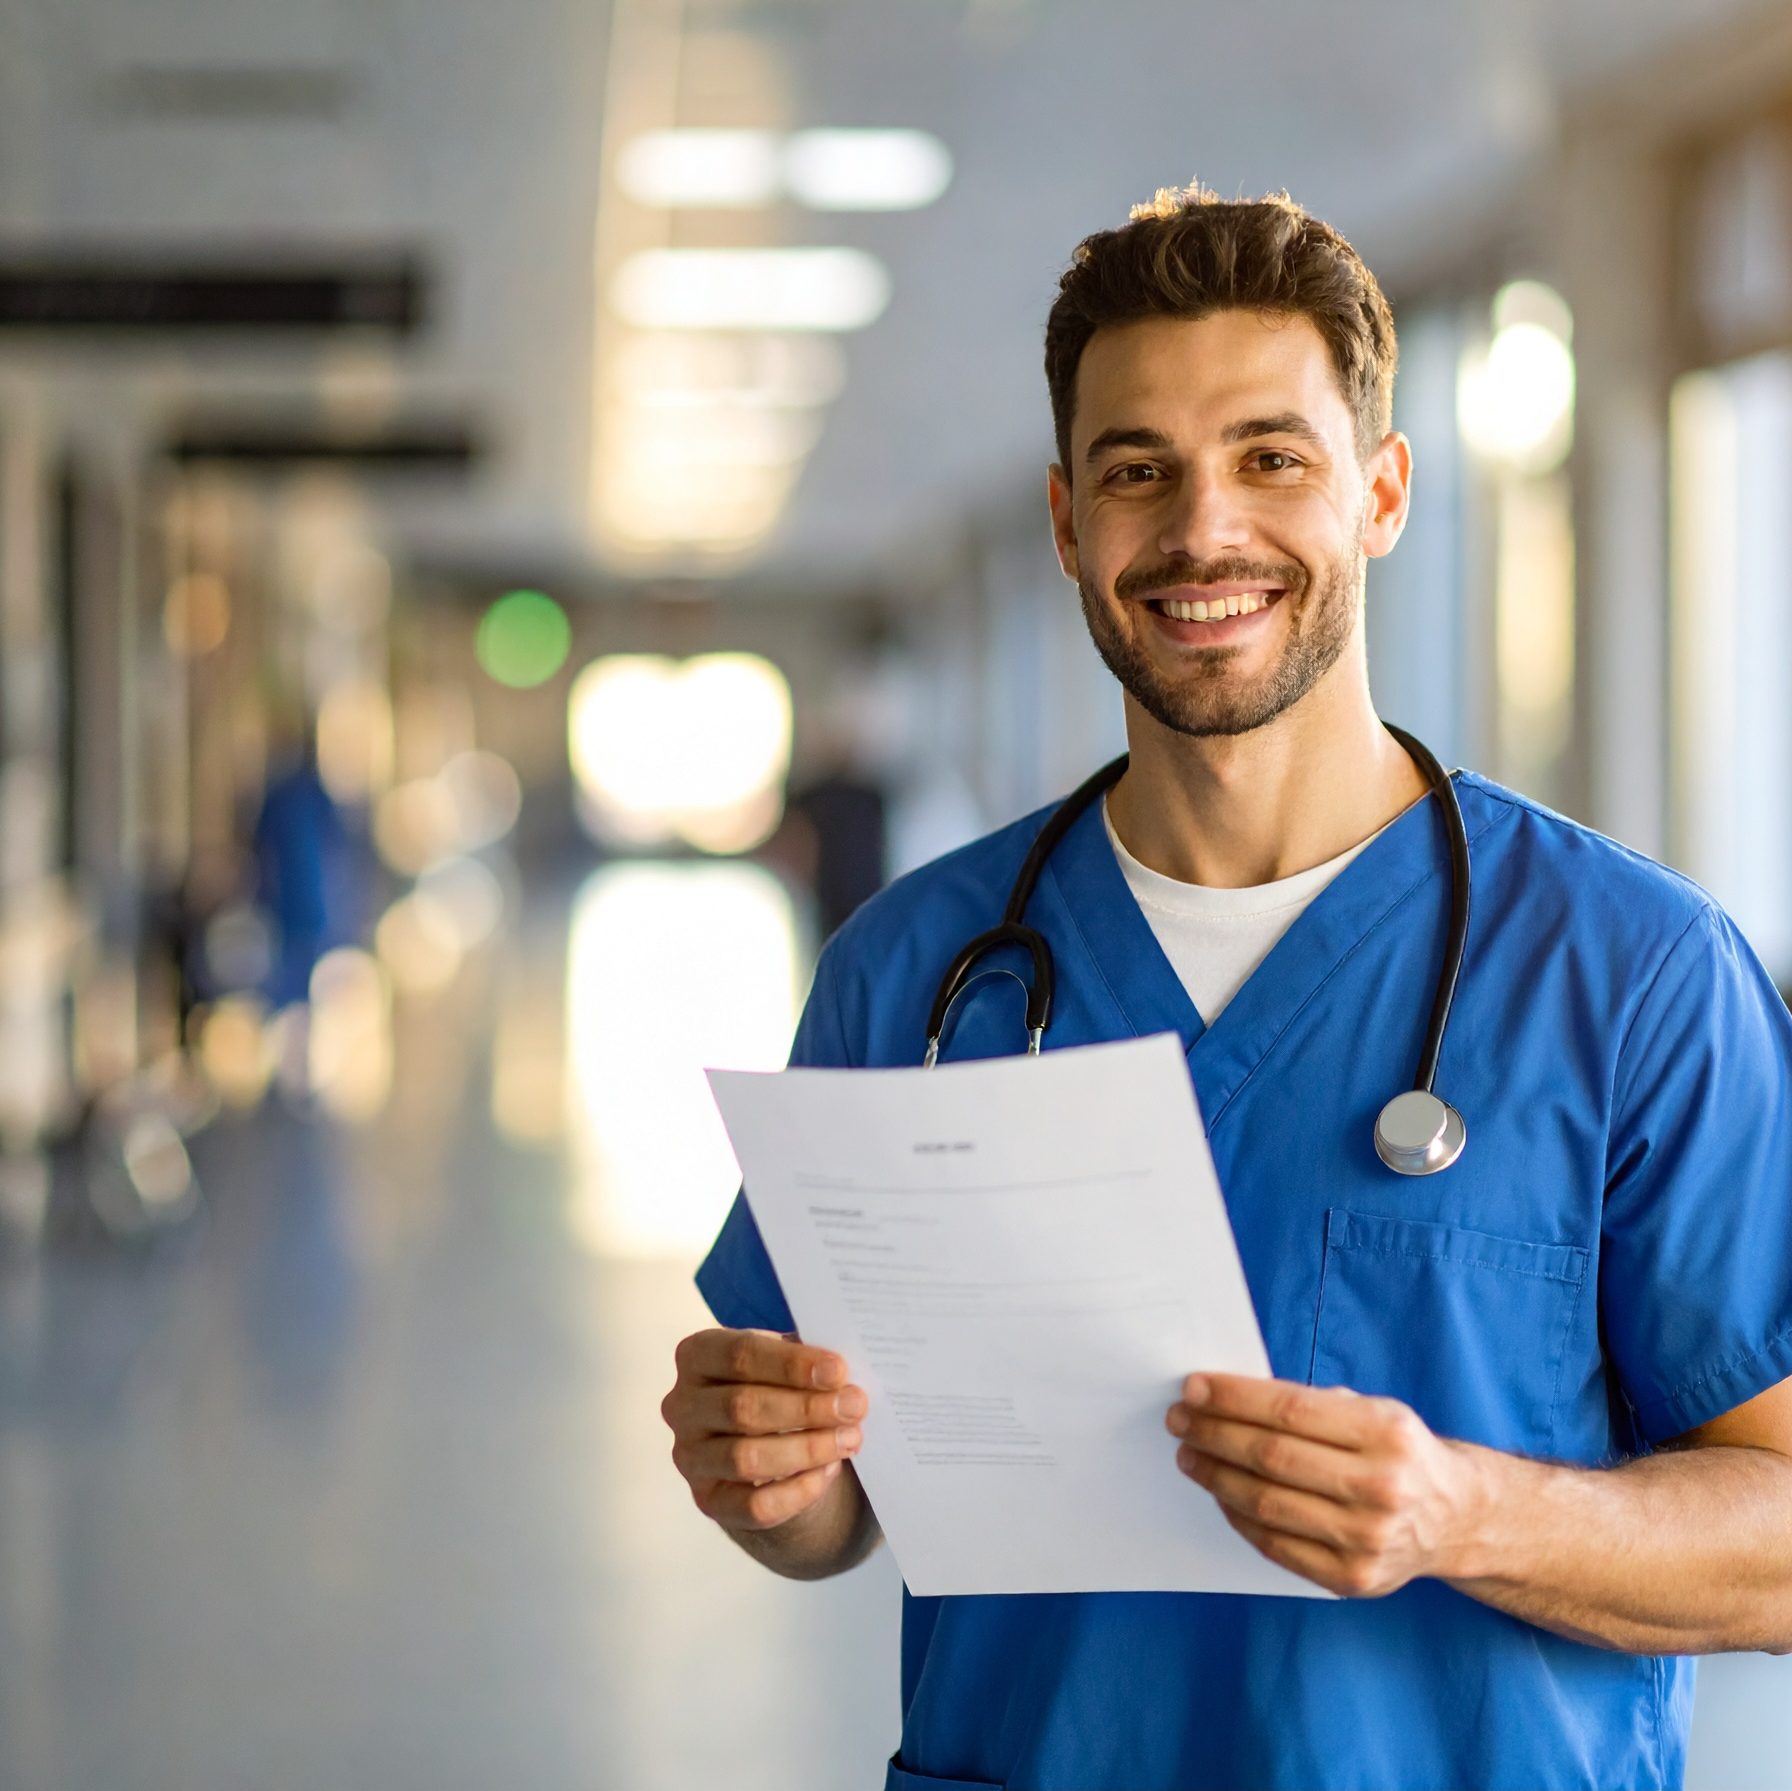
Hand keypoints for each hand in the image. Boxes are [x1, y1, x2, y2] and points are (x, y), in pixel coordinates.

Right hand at [663, 1328, 865, 1533]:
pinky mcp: (707, 1500)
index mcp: (698, 1355)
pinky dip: (798, 1490)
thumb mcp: (785, 1361)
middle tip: (854, 1407)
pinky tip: (829, 1471)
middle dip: (806, 1408)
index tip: (838, 1371)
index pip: (739, 1355)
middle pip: (741, 1407)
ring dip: (807, 1449)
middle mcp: (682, 1405)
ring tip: (849, 1439)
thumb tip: (842, 1377)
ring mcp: (690, 1457)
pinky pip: (753, 1505)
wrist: (764, 1442)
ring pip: (745, 1459)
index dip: (791, 1364)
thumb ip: (806, 1362)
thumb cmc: (777, 1386)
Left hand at [1165, 1374, 1484, 1596]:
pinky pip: (1276, 1545)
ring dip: (1216, 1476)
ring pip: (1267, 1504)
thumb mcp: (1375, 1410)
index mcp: (1387, 1433)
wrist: (1455, 1518)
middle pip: (1273, 1457)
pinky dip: (1239, 1516)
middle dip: (1214, 1434)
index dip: (1234, 1398)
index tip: (1193, 1387)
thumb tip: (1228, 1397)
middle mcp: (1382, 1488)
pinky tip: (1220, 1493)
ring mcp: (1367, 1540)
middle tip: (1179, 1420)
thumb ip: (1312, 1406)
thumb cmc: (1399, 1452)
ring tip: (1189, 1454)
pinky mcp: (1353, 1579)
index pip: (1290, 1411)